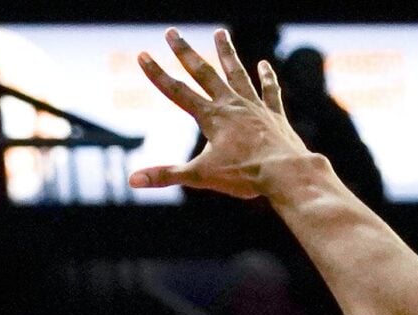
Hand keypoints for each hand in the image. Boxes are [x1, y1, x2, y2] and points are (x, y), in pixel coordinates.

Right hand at [129, 30, 312, 199]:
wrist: (285, 172)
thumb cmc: (244, 175)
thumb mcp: (200, 177)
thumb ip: (166, 175)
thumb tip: (133, 180)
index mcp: (211, 117)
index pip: (177, 92)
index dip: (157, 74)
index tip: (143, 54)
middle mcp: (231, 105)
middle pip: (203, 73)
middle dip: (185, 52)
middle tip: (171, 32)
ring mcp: (253, 106)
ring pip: (236, 73)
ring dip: (226, 53)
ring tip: (220, 32)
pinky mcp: (274, 114)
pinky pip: (269, 91)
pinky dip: (267, 77)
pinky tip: (264, 64)